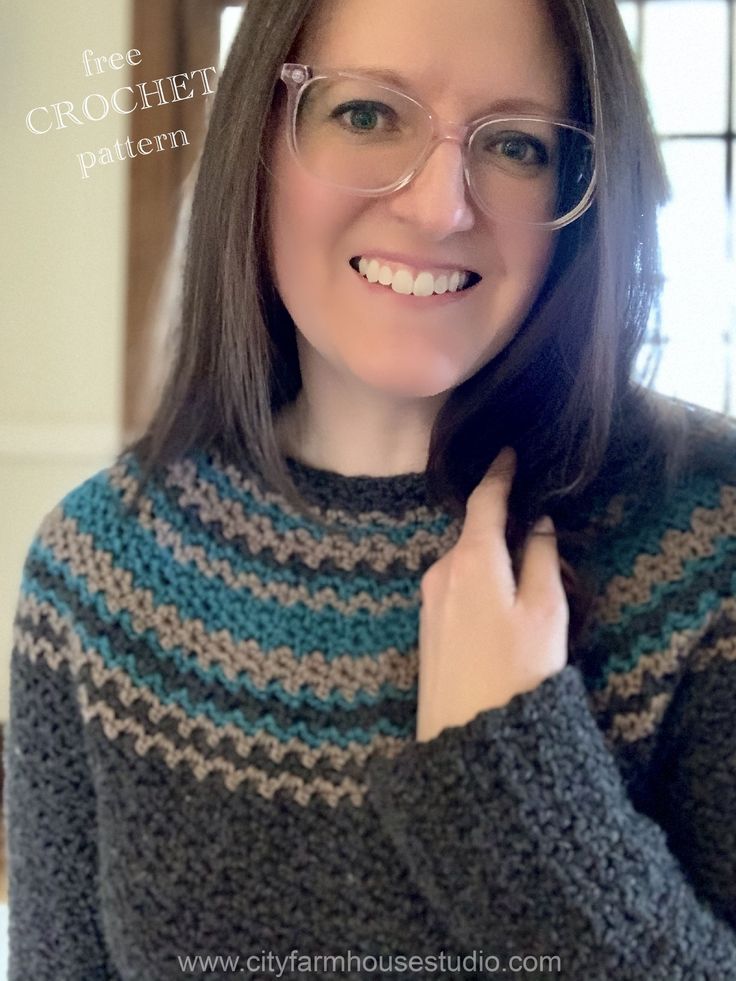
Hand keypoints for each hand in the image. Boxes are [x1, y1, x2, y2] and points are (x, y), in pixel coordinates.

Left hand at [415, 446, 568, 742]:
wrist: (469, 743)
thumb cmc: (517, 677)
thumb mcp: (546, 615)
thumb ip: (541, 560)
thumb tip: (538, 523)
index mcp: (472, 560)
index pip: (484, 502)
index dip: (498, 475)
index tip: (507, 453)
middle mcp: (441, 572)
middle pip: (474, 535)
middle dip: (500, 528)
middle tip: (533, 530)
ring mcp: (428, 602)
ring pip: (465, 565)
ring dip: (490, 563)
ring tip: (522, 585)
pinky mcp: (425, 629)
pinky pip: (455, 590)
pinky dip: (477, 585)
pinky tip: (497, 612)